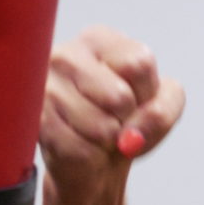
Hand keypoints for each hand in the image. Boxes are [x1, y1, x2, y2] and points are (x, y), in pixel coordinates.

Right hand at [40, 25, 185, 194]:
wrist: (90, 164)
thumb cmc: (124, 125)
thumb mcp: (161, 107)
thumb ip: (165, 108)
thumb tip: (134, 131)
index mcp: (98, 40)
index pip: (140, 64)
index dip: (147, 94)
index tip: (135, 99)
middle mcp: (66, 55)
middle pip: (120, 97)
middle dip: (126, 121)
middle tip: (113, 121)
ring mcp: (46, 88)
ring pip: (102, 128)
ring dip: (108, 143)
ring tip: (96, 135)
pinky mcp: (37, 123)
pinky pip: (82, 150)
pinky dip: (91, 158)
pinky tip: (81, 147)